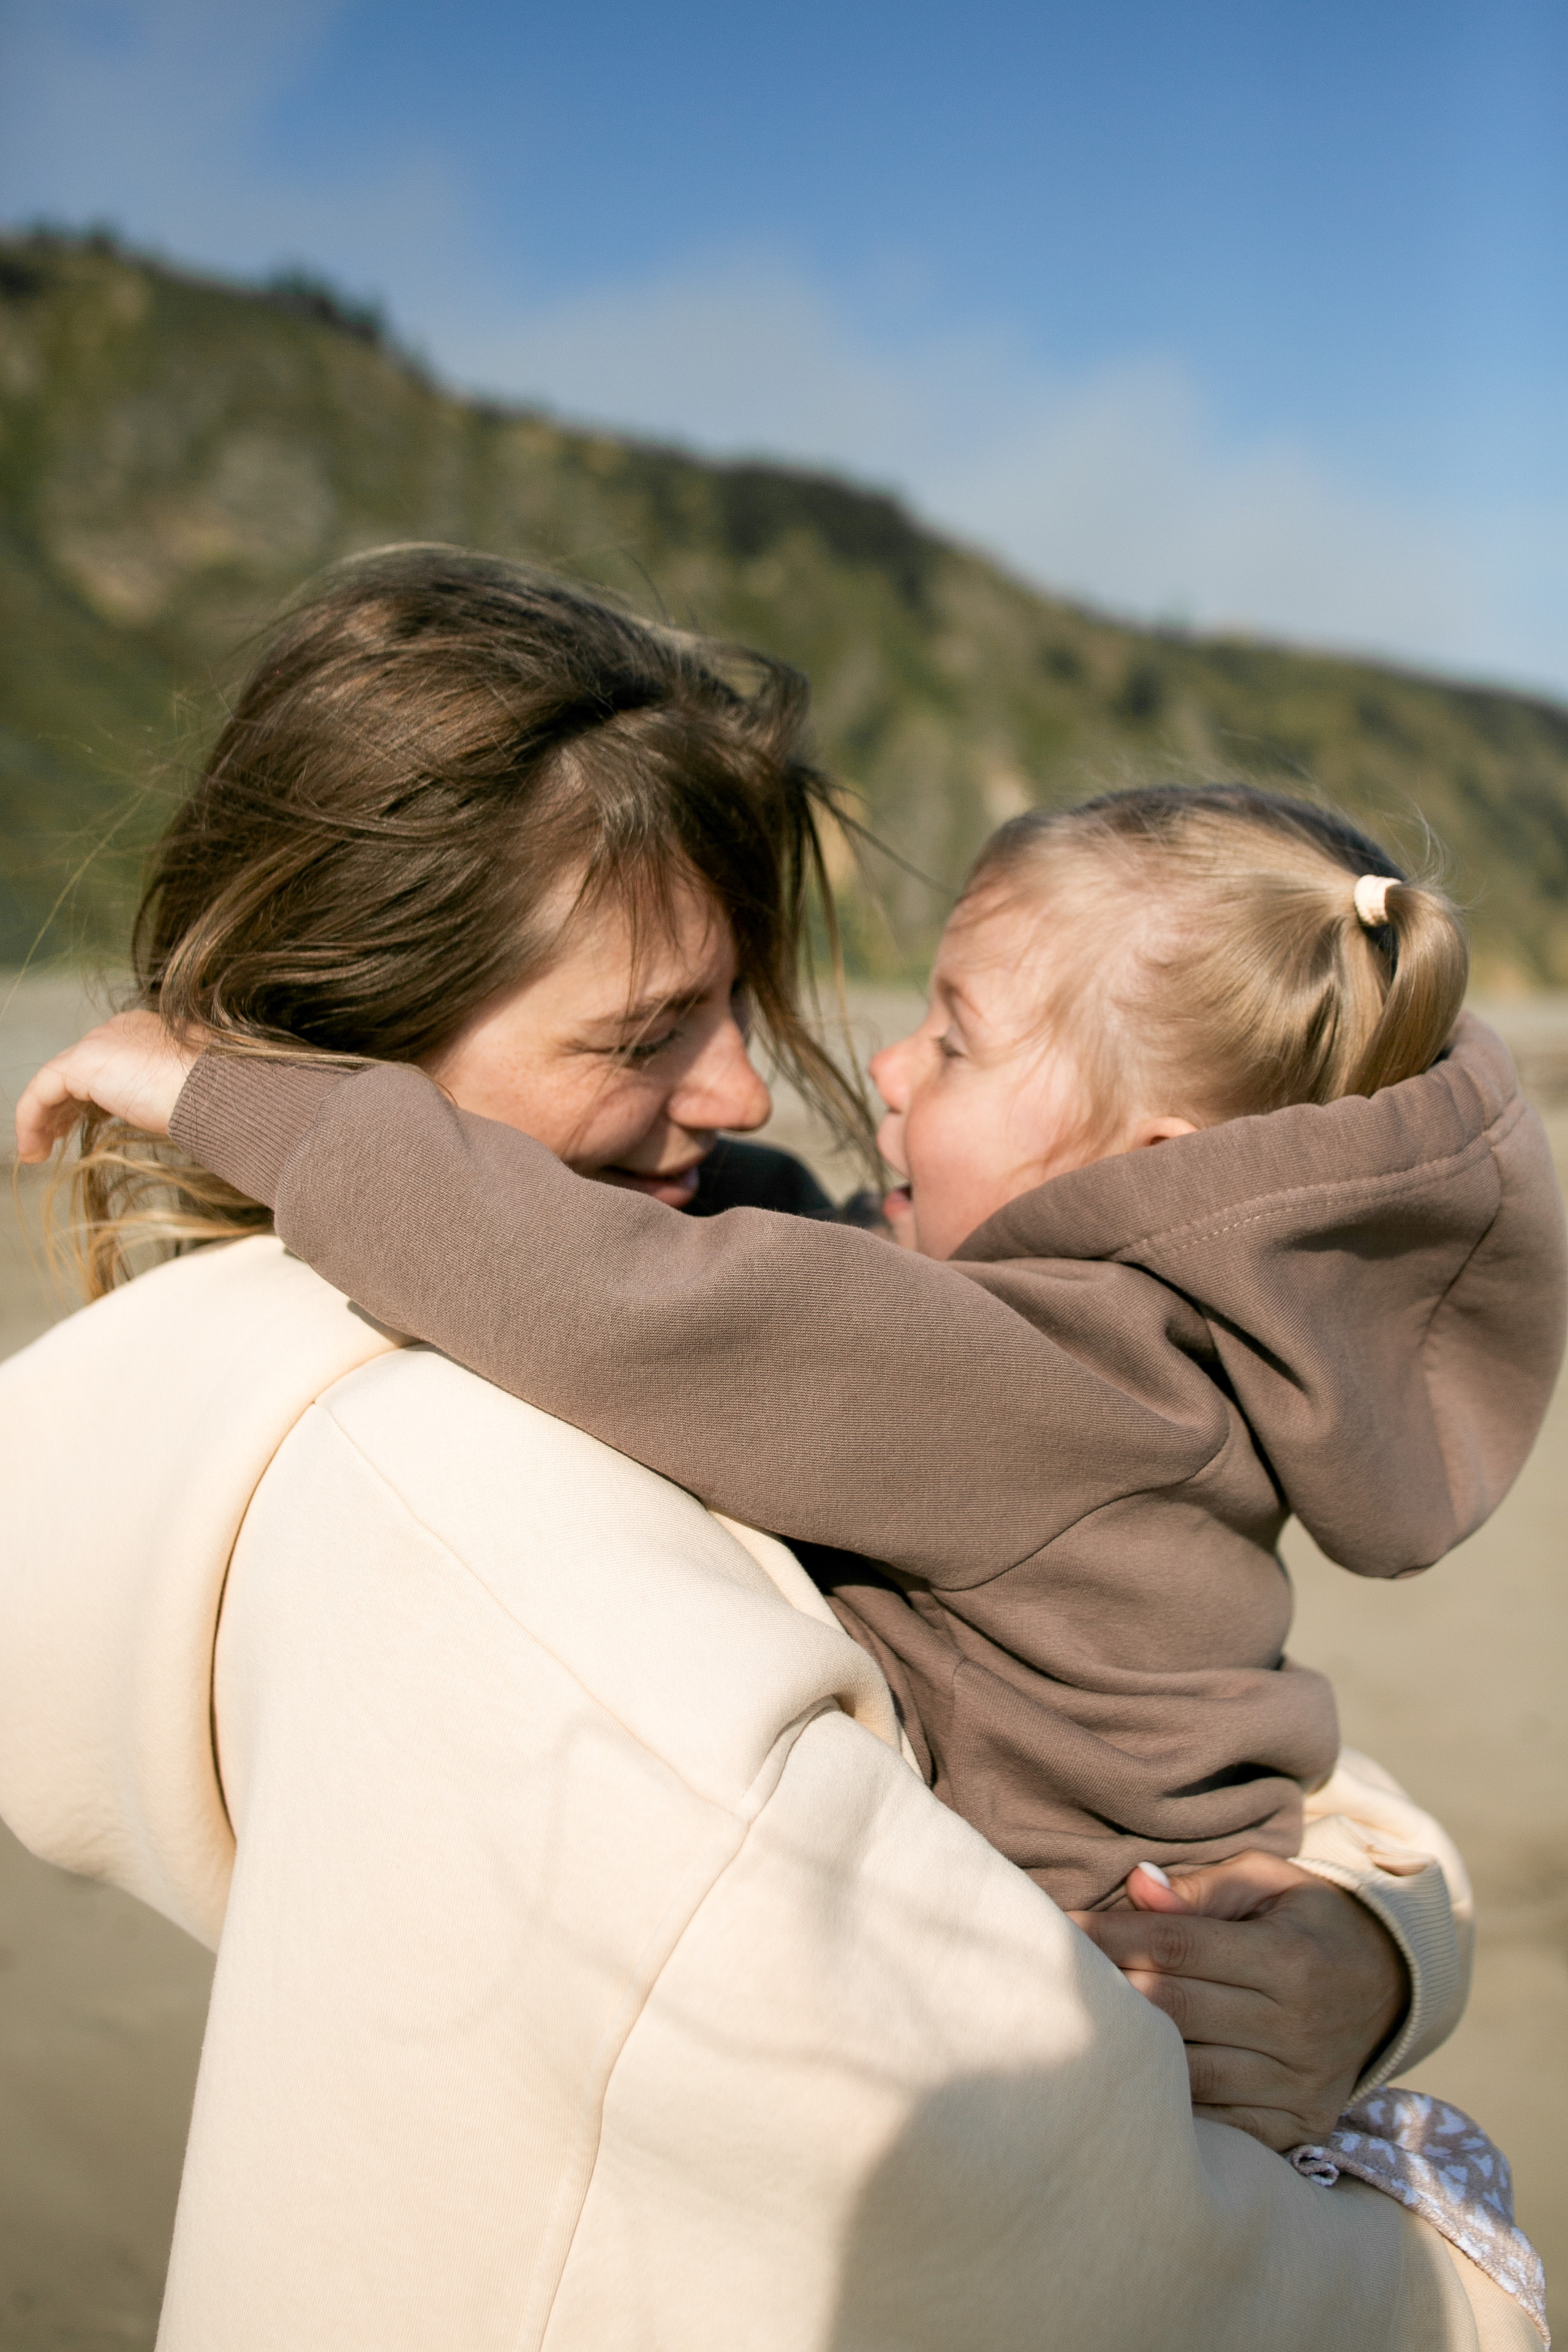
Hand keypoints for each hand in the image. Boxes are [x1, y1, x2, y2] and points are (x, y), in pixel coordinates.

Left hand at [14, 1011, 198, 1161]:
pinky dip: (31, 1119)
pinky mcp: (83, 1062)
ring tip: (36, 1150)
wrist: (216, 1091)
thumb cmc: (213, 1097)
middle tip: (53, 1137)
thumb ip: (157, 1093)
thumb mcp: (182, 1092)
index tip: (77, 1123)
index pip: (100, 1062)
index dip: (83, 1095)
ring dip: (41, 1118)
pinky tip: (33, 1147)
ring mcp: (99, 1043)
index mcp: (143, 1032)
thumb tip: (152, 1111)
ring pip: (54, 1080)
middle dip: (60, 1106)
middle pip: (74, 1069)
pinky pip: (41, 1091)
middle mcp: (117, 1030)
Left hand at [1069, 1851, 1406, 2151]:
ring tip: (1077, 2030)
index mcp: (1290, 1959)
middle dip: (1107, 1991)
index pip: (1178, 1947)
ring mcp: (1299, 2084)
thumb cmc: (1307, 1921)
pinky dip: (1172, 2107)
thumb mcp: (1270, 1884)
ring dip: (1131, 2053)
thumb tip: (1138, 1884)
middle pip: (1176, 2011)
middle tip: (1051, 1977)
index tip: (1057, 1927)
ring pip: (1190, 2074)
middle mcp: (1299, 2026)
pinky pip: (1220, 2125)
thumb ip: (1204, 1888)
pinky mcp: (1298, 2125)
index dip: (1110, 1936)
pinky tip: (1131, 2084)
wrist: (1388, 1987)